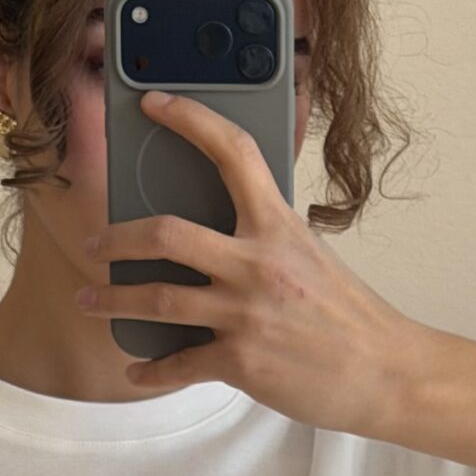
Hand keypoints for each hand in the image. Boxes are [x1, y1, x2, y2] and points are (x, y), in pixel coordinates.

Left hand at [76, 89, 427, 440]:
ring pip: (158, 299)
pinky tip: (136, 370)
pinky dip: (151, 369)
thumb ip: (265, 237)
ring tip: (90, 302)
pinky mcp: (242, 361)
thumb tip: (218, 232)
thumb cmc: (350, 315)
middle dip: (116, 238)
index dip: (189, 119)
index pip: (232, 152)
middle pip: (166, 234)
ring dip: (113, 302)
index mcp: (278, 225)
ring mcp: (247, 313)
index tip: (154, 103)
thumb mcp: (310, 255)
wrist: (385, 372)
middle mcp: (258, 263)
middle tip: (93, 244)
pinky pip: (179, 364)